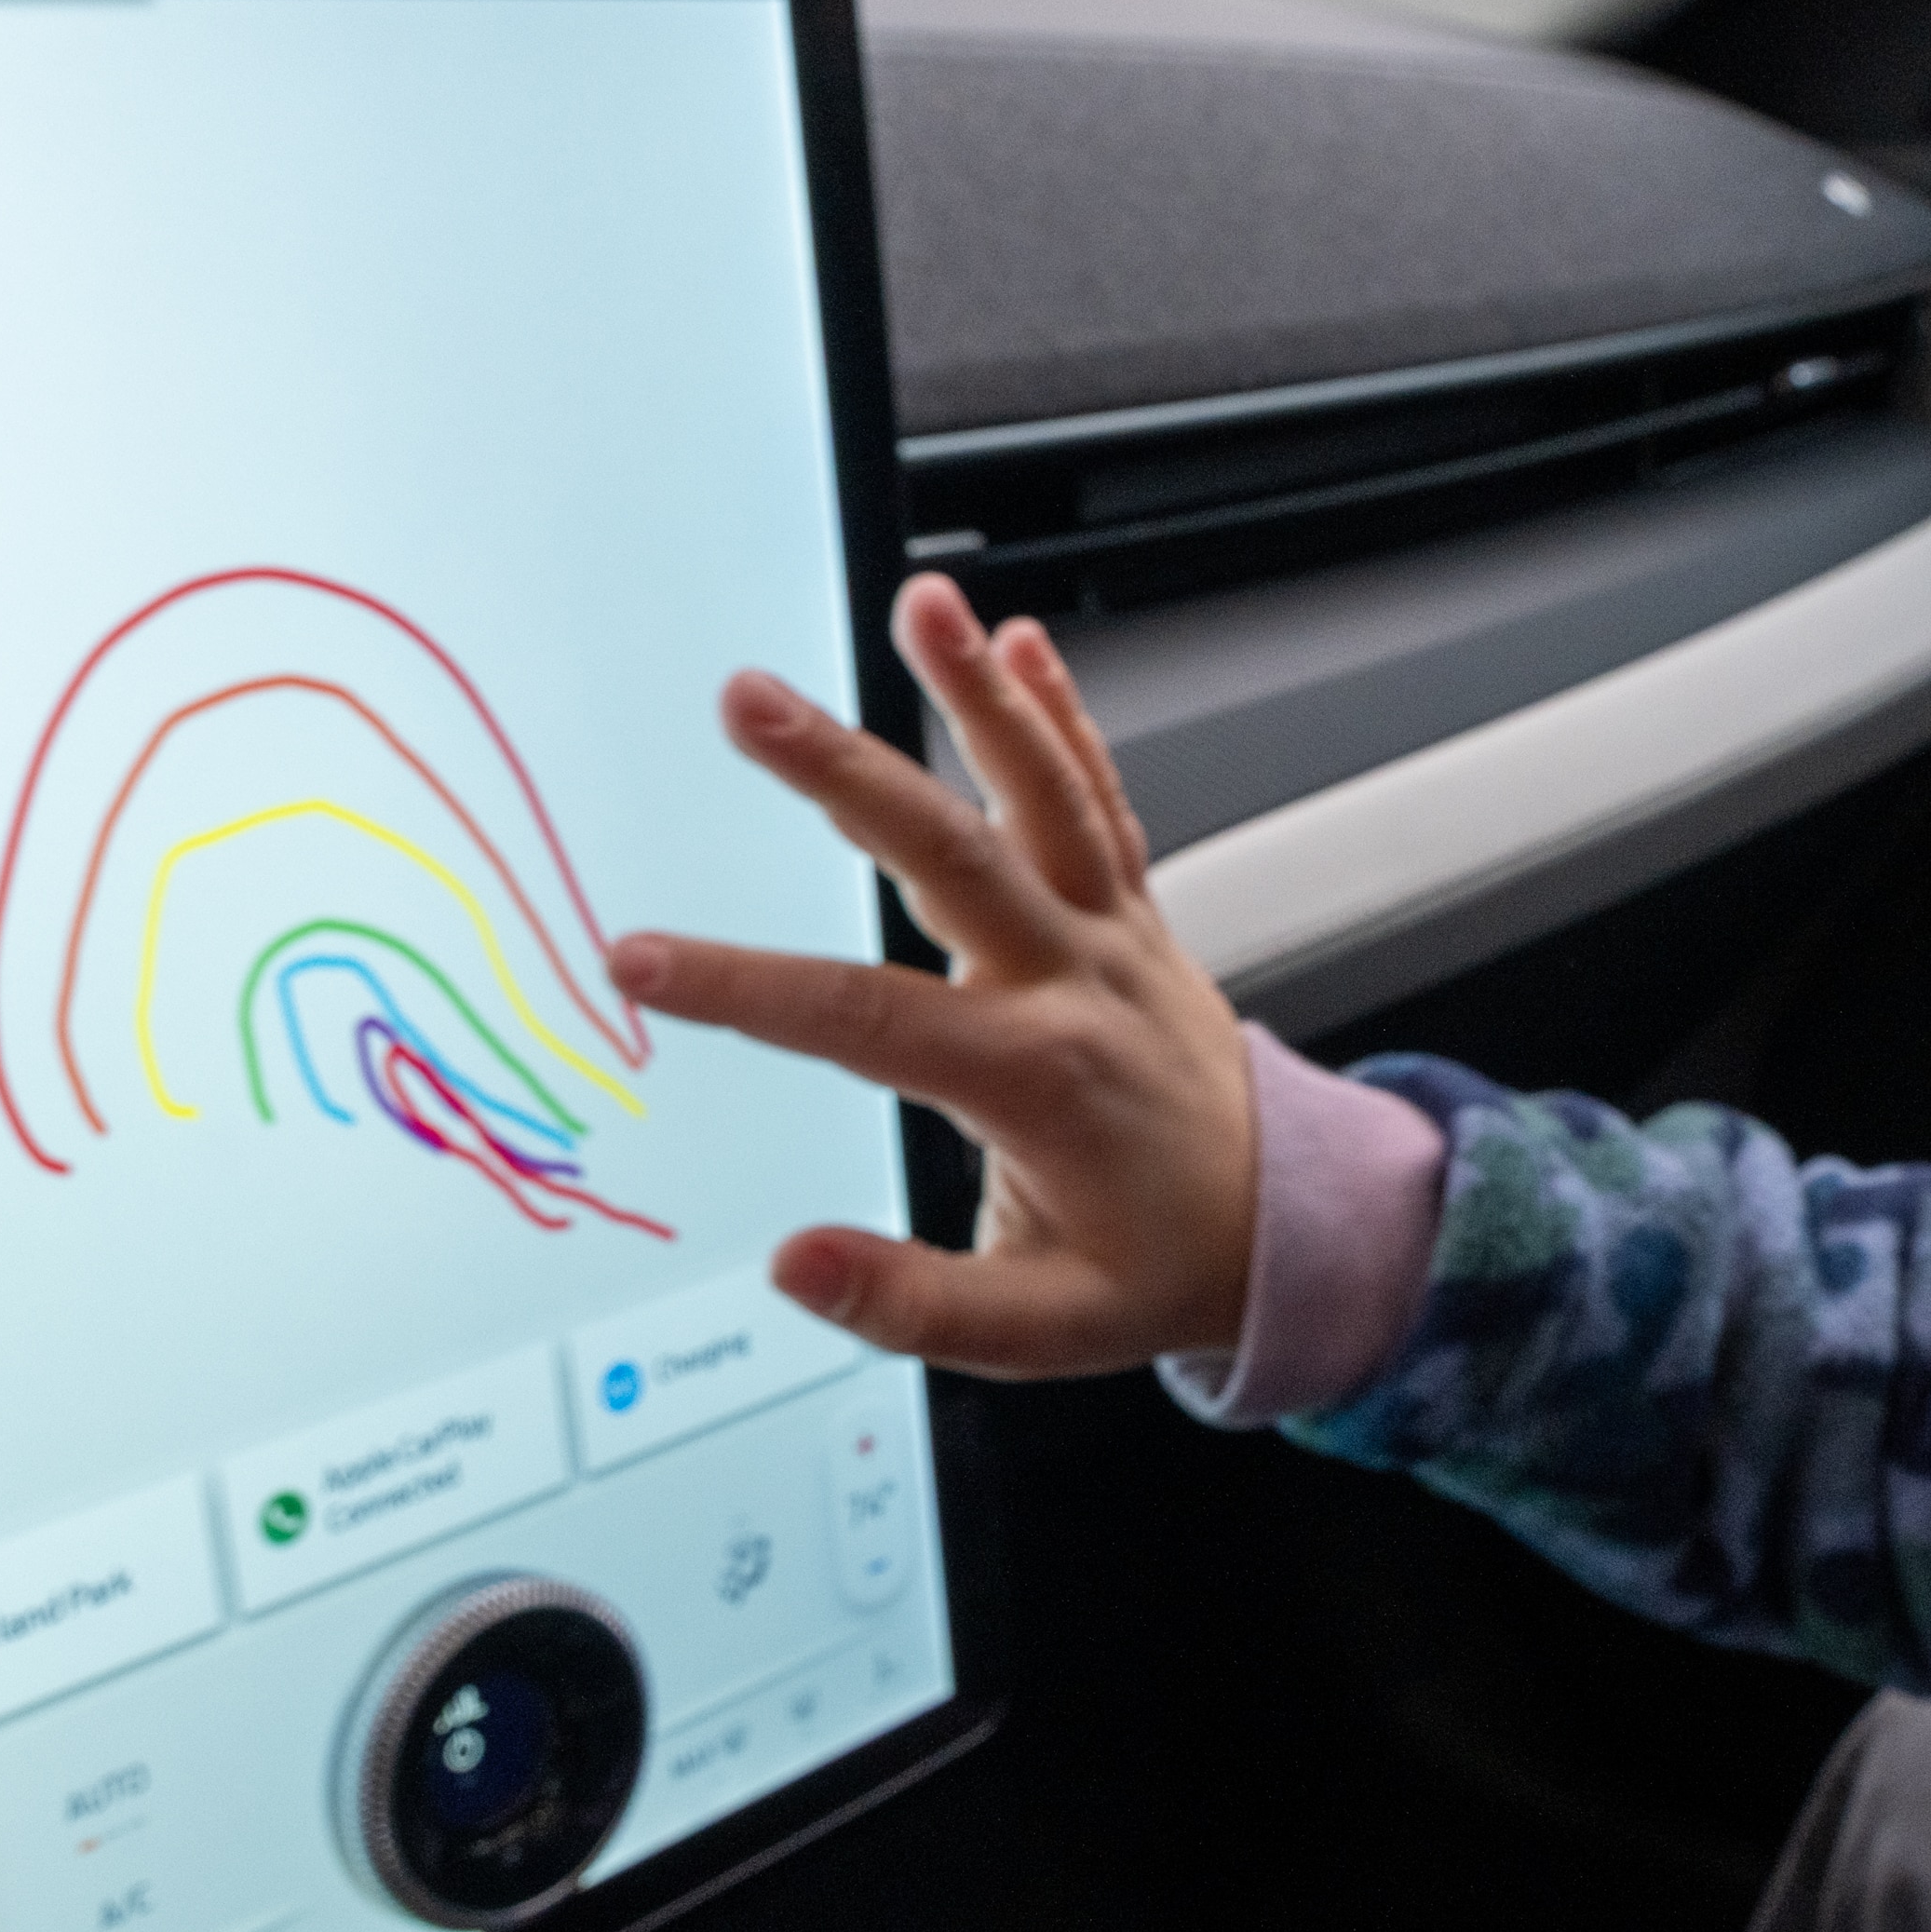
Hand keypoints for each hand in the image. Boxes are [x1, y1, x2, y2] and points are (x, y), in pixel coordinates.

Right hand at [609, 574, 1257, 1375]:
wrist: (1289, 1225)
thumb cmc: (1159, 1269)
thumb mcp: (1044, 1328)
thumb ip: (916, 1305)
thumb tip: (795, 1265)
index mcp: (1037, 1078)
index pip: (865, 1019)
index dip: (748, 988)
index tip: (641, 962)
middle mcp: (1077, 983)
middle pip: (950, 855)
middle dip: (845, 772)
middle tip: (750, 698)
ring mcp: (1112, 935)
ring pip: (1043, 795)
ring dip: (977, 693)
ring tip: (923, 603)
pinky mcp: (1133, 915)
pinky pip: (1099, 801)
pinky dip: (1060, 718)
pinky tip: (1016, 640)